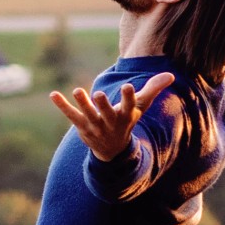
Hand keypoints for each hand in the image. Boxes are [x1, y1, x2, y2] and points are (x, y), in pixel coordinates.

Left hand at [51, 70, 173, 160]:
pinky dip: (62, 106)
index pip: (129, 106)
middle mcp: (110, 122)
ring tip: (77, 90)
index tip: (128, 87)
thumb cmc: (127, 121)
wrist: (113, 150)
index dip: (128, 97)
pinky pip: (71, 116)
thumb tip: (171, 75)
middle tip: (98, 95)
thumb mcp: (140, 106)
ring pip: (88, 115)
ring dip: (82, 104)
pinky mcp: (81, 127)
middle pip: (106, 113)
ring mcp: (95, 125)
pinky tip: (53, 94)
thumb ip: (153, 89)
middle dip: (103, 105)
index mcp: (126, 116)